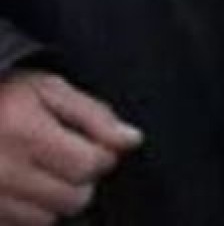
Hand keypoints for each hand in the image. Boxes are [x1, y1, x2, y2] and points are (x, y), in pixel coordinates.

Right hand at [0, 70, 140, 225]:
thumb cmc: (3, 97)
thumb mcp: (48, 90)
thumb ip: (93, 115)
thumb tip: (131, 140)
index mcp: (26, 134)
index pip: (89, 166)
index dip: (100, 155)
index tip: (89, 145)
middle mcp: (4, 173)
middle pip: (73, 199)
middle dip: (79, 180)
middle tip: (63, 158)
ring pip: (47, 220)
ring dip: (52, 200)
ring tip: (38, 172)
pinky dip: (27, 212)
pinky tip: (20, 187)